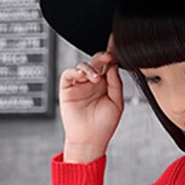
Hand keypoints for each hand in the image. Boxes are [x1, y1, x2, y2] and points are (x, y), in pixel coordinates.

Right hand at [59, 33, 123, 154]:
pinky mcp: (68, 88)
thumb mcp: (117, 103)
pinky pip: (69, 73)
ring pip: (83, 65)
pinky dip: (75, 71)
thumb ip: (116, 84)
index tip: (116, 44)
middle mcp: (93, 82)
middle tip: (108, 57)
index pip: (108, 65)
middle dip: (102, 57)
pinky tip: (82, 75)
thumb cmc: (104, 125)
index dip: (111, 54)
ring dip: (90, 68)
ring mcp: (80, 84)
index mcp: (106, 84)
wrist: (90, 140)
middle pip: (96, 62)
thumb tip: (113, 66)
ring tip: (96, 79)